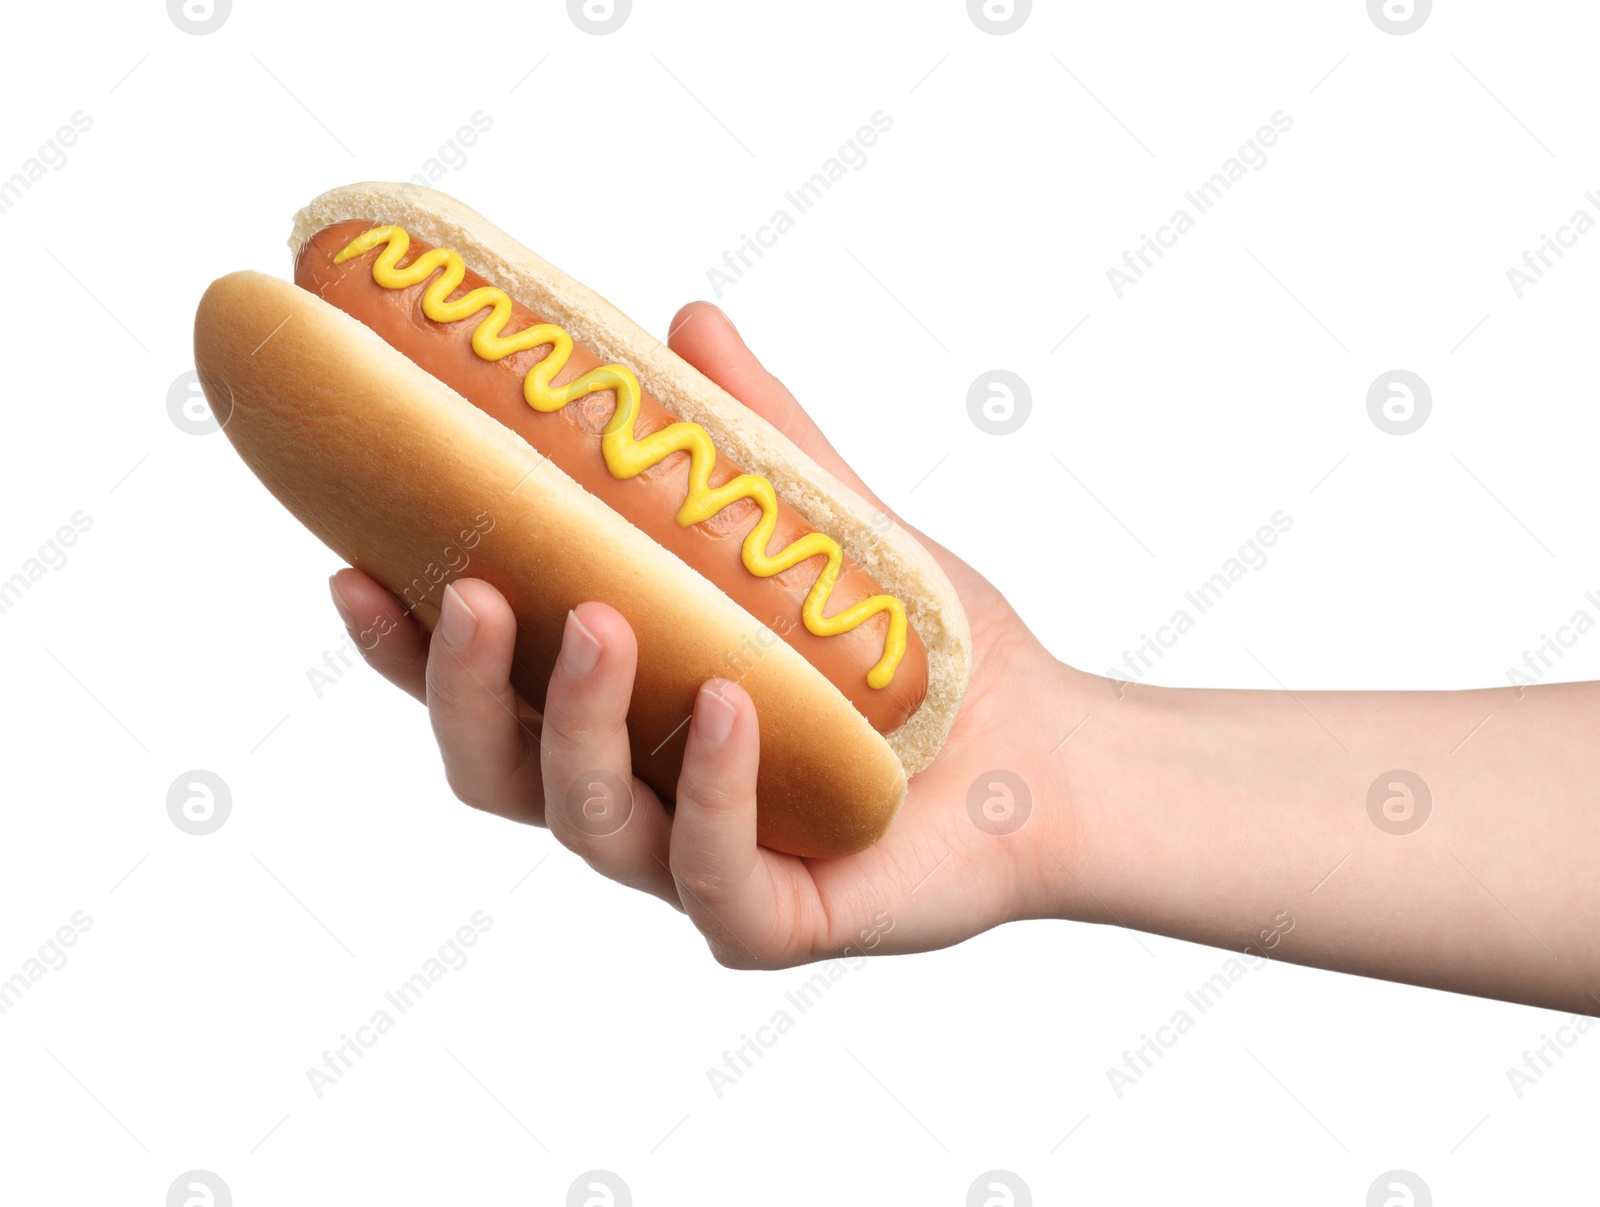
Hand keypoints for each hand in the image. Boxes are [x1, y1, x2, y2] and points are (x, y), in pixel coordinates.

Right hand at [327, 302, 1089, 966]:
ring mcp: (694, 867)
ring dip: (580, 726)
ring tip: (609, 623)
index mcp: (622, 715)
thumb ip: (755, 442)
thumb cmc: (922, 657)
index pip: (484, 689)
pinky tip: (730, 704)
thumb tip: (686, 324)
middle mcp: (637, 795)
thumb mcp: (831, 533)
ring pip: (586, 822)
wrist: (1047, 753)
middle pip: (497, 769)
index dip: (403, 643)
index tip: (351, 562)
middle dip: (464, 687)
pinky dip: (712, 787)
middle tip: (474, 592)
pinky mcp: (771, 921)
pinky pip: (713, 870)